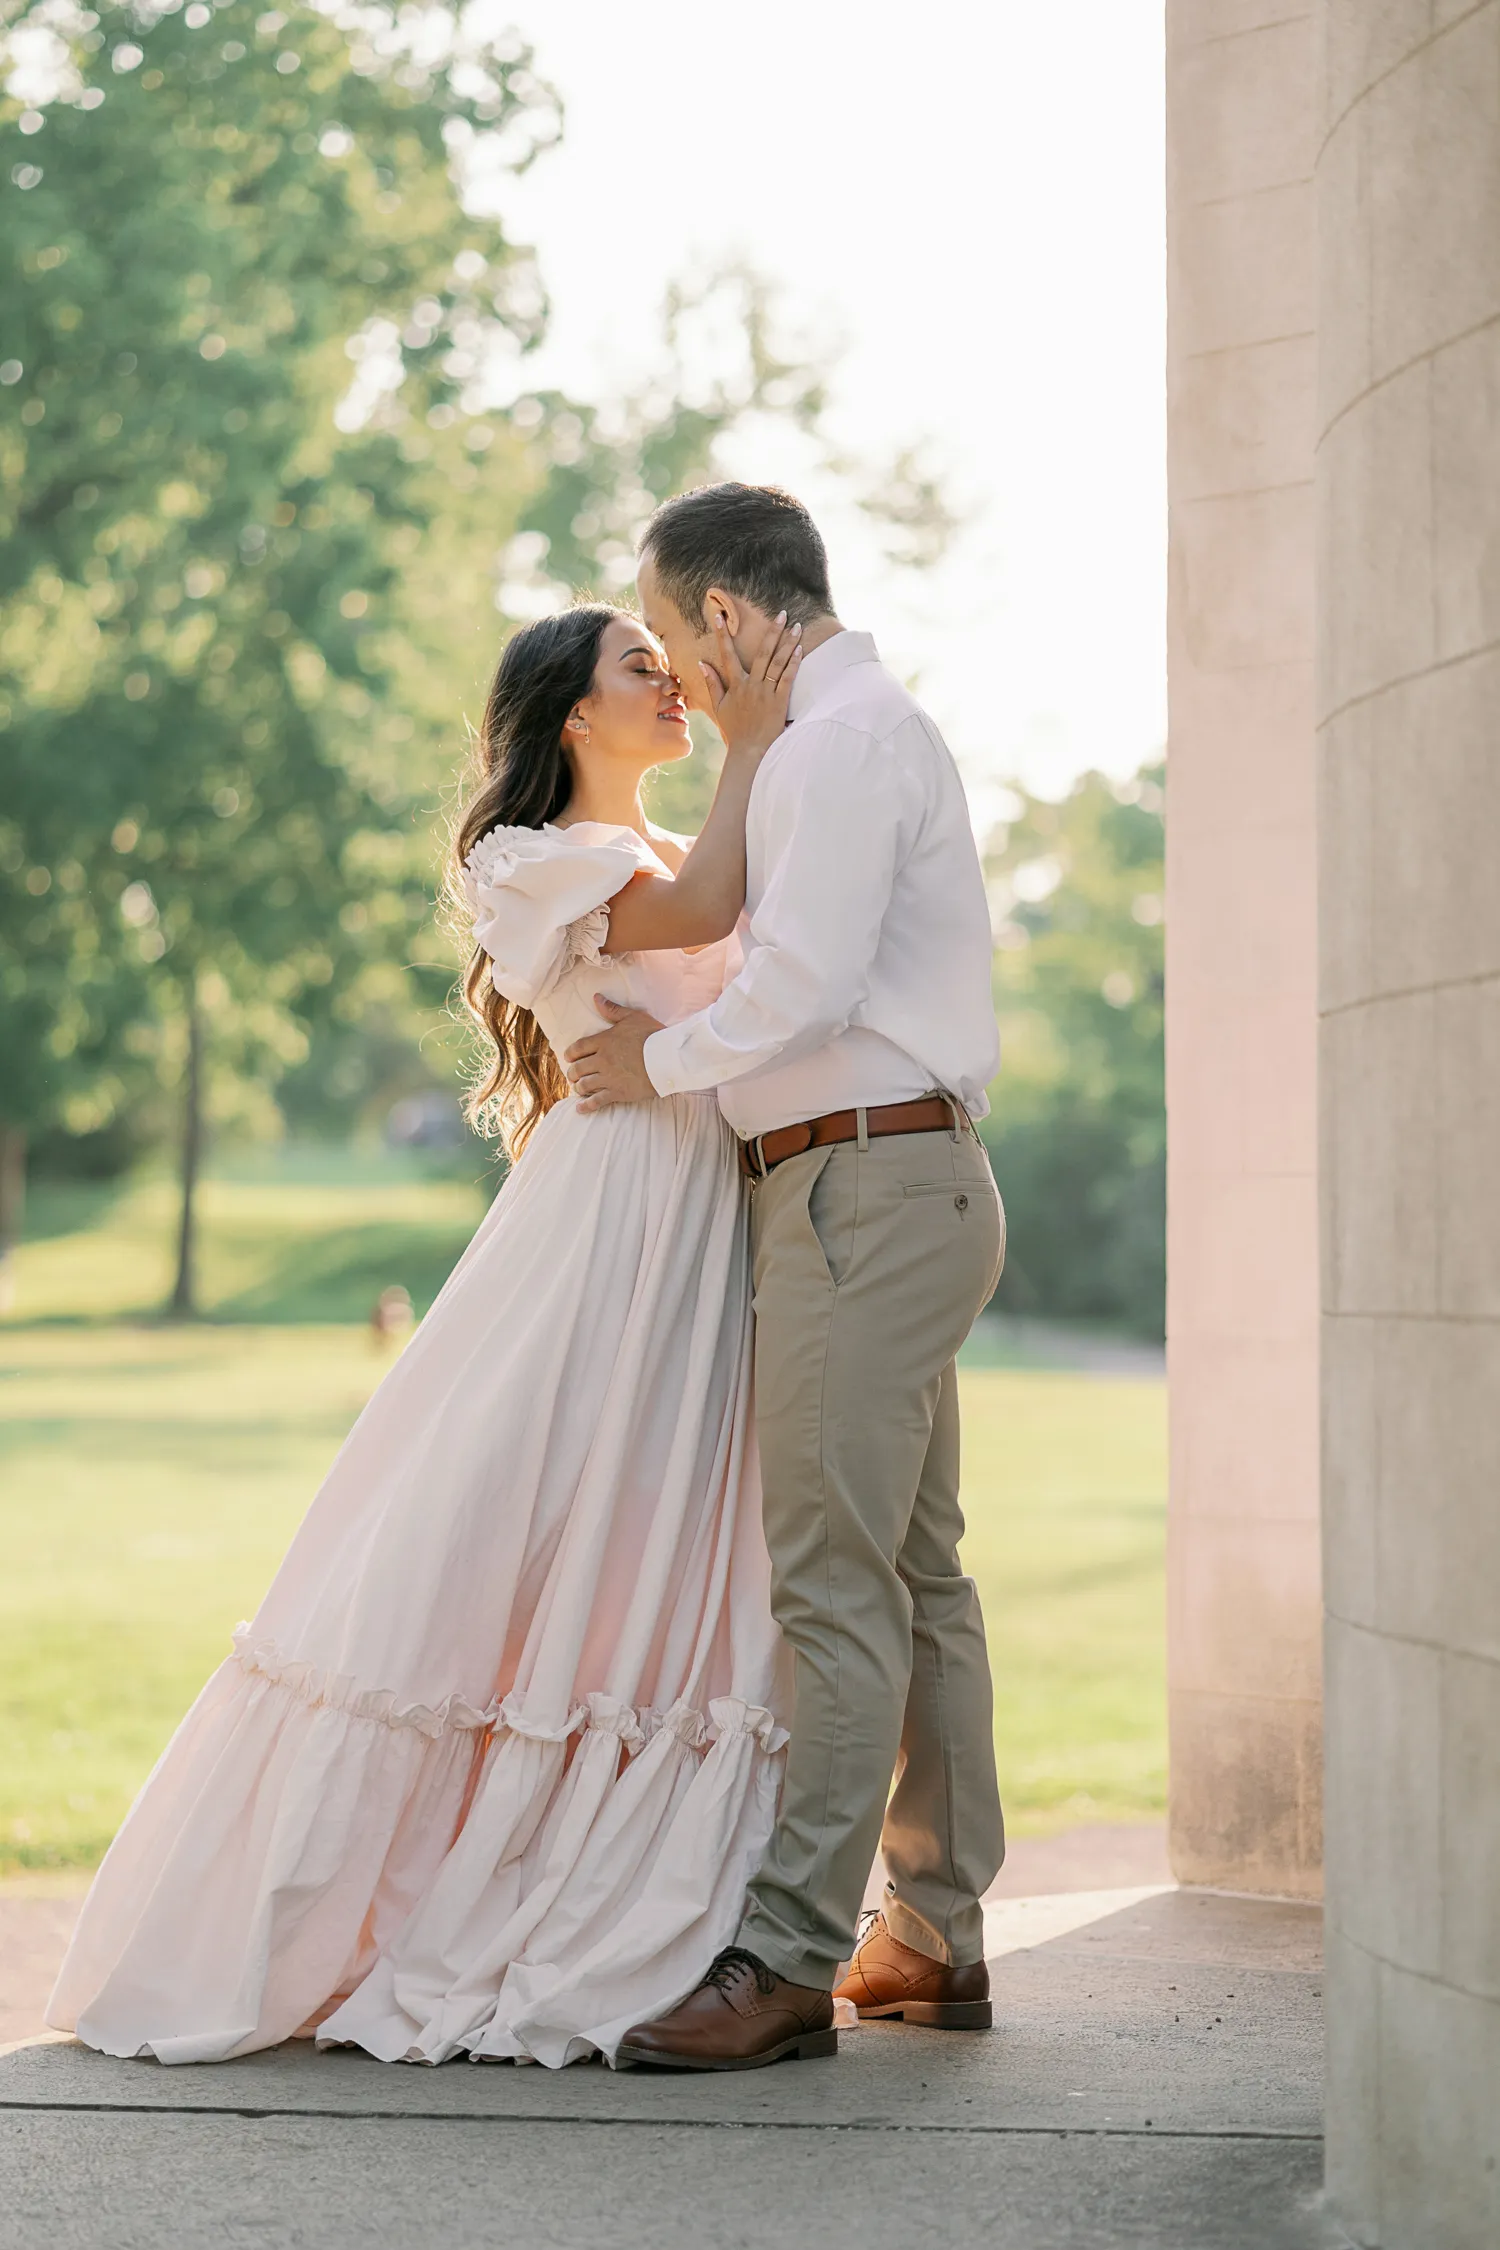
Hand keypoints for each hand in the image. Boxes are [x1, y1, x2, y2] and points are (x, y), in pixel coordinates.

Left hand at [564, 997, 663, 1111]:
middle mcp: (602, 1060)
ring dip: (579, 1087)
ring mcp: (608, 1078)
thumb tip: (596, 998)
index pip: (578, 1048)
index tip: (569, 1058)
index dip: (570, 1053)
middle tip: (574, 1075)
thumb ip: (612, 1009)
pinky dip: (586, 1106)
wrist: (667, 1057)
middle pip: (578, 1068)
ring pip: (584, 1085)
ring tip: (579, 1088)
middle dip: (573, 1072)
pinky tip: (580, 1109)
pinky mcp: (617, 1093)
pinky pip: (596, 1101)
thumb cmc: (652, 1035)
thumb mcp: (632, 1017)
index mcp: (603, 1041)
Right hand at [700, 611, 801, 759]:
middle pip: (762, 652)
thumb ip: (712, 684)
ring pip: (777, 662)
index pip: (727, 655)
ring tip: (796, 626)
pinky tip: (799, 649)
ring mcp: (766, 693)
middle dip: (772, 631)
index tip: (719, 616)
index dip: (722, 635)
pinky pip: (787, 678)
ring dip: (787, 643)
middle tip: (781, 613)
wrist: (749, 751)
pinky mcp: (779, 702)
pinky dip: (793, 663)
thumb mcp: (719, 707)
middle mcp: (751, 685)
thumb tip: (702, 664)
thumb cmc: (734, 730)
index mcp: (735, 685)